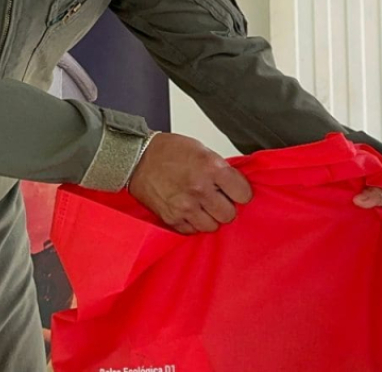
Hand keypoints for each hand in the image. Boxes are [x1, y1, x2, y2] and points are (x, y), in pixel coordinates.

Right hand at [127, 133, 252, 234]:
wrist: (137, 159)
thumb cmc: (168, 151)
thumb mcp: (201, 150)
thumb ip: (220, 168)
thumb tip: (235, 184)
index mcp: (211, 168)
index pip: (243, 194)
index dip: (241, 192)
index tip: (236, 191)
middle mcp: (199, 189)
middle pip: (229, 214)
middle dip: (226, 206)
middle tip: (218, 198)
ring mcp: (185, 207)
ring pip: (213, 226)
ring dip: (210, 217)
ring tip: (202, 205)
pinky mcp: (172, 219)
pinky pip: (193, 230)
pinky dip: (193, 222)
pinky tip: (189, 209)